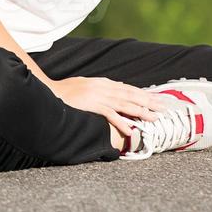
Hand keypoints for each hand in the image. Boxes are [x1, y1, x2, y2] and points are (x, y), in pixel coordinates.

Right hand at [47, 75, 167, 146]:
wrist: (47, 92)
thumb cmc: (65, 92)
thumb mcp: (86, 85)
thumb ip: (101, 88)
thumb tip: (116, 91)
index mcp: (103, 83)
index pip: (128, 89)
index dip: (144, 95)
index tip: (157, 100)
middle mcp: (103, 88)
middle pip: (131, 95)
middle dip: (149, 102)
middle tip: (164, 108)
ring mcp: (98, 96)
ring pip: (125, 104)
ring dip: (141, 111)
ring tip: (154, 118)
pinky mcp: (91, 105)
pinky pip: (109, 114)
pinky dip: (121, 121)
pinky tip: (130, 128)